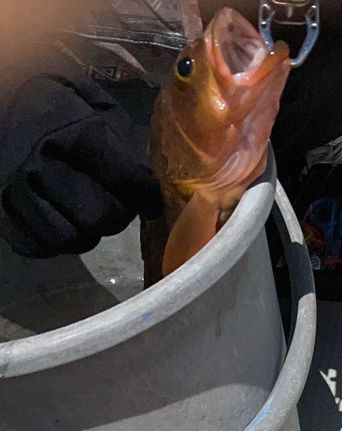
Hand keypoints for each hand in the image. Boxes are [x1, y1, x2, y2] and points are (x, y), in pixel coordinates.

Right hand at [0, 66, 162, 257]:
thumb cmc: (45, 97)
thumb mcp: (86, 96)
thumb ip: (117, 132)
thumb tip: (142, 173)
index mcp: (70, 131)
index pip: (124, 178)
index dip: (144, 192)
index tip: (150, 196)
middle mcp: (43, 166)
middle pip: (101, 215)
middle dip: (117, 212)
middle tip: (117, 201)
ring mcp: (19, 194)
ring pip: (75, 237)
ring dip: (89, 229)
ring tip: (88, 209)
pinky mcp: (6, 215)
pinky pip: (44, 245)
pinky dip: (59, 239)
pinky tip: (62, 217)